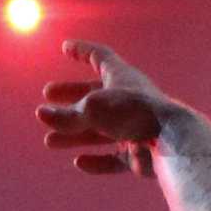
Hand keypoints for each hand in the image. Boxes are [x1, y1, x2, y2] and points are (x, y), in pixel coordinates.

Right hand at [36, 40, 173, 179]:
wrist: (169, 140)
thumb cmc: (132, 113)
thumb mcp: (92, 109)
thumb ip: (66, 116)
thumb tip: (42, 115)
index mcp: (120, 76)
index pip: (98, 57)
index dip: (82, 50)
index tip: (66, 47)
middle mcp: (127, 99)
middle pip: (94, 96)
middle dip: (70, 97)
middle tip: (47, 99)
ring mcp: (134, 127)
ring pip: (100, 131)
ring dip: (74, 134)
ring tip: (50, 140)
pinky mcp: (139, 153)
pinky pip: (114, 158)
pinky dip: (97, 160)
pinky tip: (79, 162)